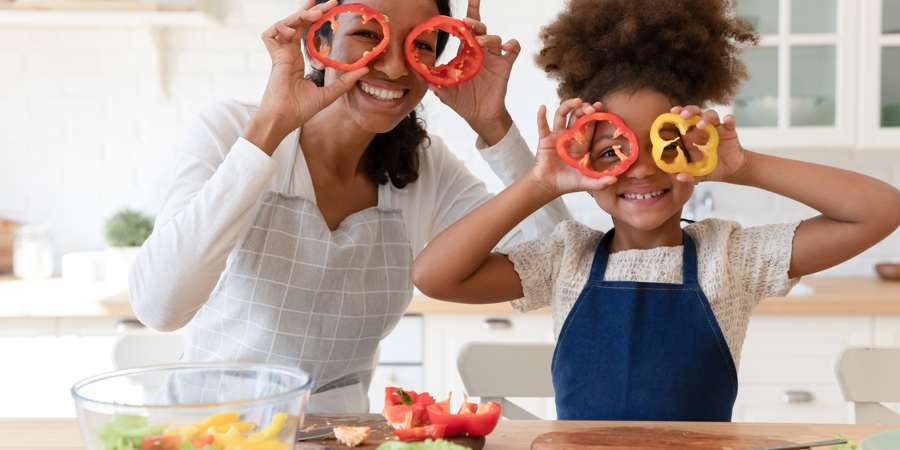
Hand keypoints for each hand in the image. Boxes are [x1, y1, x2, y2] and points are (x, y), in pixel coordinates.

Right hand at [250, 0, 368, 151]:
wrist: (285, 119)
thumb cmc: (301, 110)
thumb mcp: (329, 94)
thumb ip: (345, 81)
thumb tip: (365, 70)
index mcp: (298, 60)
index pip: (305, 32)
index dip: (314, 19)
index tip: (329, 9)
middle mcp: (288, 54)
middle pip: (297, 24)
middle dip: (310, 10)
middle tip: (329, 3)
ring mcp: (279, 55)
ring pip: (285, 25)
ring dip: (299, 16)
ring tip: (315, 13)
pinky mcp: (273, 58)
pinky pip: (270, 35)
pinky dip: (280, 28)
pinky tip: (293, 31)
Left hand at [429, 0, 518, 145]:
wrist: (480, 115)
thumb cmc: (462, 101)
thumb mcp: (448, 95)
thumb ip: (440, 88)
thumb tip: (430, 84)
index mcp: (464, 52)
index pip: (464, 29)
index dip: (468, 13)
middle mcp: (479, 51)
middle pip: (479, 29)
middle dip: (474, 22)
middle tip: (467, 23)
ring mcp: (493, 57)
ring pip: (495, 38)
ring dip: (489, 37)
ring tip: (481, 42)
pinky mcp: (504, 66)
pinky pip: (513, 50)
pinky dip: (512, 45)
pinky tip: (507, 47)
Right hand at [529, 99, 617, 195]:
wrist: (548, 186)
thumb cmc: (567, 183)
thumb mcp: (586, 182)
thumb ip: (600, 182)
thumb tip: (615, 179)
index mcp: (581, 144)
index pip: (589, 125)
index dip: (594, 115)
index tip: (601, 106)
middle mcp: (569, 136)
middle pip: (577, 116)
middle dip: (584, 109)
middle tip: (591, 107)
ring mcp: (556, 136)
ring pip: (561, 115)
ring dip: (568, 106)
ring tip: (577, 100)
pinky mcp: (545, 139)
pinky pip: (542, 125)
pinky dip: (541, 116)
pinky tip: (543, 107)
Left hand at [669, 105, 749, 183]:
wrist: (731, 170)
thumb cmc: (711, 168)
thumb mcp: (698, 174)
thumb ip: (688, 177)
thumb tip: (680, 177)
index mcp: (690, 137)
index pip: (681, 122)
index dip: (675, 116)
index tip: (670, 114)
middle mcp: (702, 130)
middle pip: (694, 113)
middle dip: (688, 111)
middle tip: (683, 115)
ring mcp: (716, 129)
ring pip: (710, 115)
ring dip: (705, 117)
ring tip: (701, 125)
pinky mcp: (729, 131)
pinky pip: (730, 122)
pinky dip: (729, 119)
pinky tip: (727, 119)